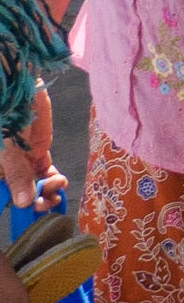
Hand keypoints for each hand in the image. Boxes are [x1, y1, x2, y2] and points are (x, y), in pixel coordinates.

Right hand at [1, 85, 65, 212]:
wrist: (20, 91)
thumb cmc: (5, 119)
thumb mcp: (8, 149)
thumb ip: (16, 175)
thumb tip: (22, 203)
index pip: (5, 195)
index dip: (15, 206)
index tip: (28, 212)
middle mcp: (7, 169)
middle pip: (21, 194)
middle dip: (34, 202)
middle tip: (47, 204)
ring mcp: (23, 161)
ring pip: (35, 185)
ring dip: (46, 191)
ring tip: (56, 189)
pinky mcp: (38, 151)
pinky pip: (46, 171)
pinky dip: (53, 178)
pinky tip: (59, 181)